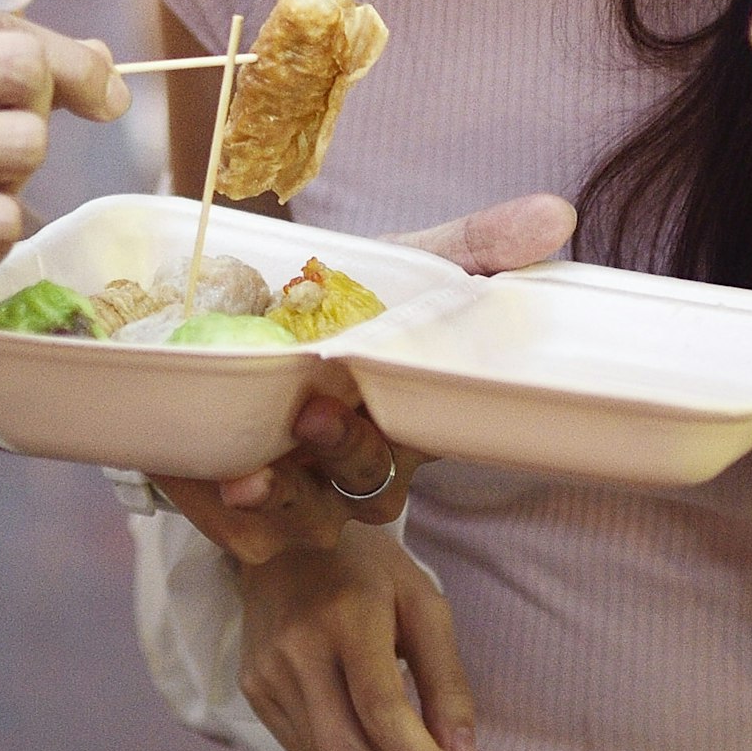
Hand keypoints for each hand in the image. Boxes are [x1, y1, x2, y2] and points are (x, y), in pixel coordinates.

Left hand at [155, 193, 573, 563]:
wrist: (239, 301)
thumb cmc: (339, 293)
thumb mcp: (405, 261)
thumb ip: (477, 244)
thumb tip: (556, 215)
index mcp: (404, 419)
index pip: (414, 450)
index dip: (393, 440)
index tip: (364, 402)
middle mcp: (356, 465)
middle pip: (366, 489)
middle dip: (341, 459)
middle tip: (312, 417)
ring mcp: (298, 489)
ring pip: (302, 524)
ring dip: (279, 504)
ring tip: (246, 476)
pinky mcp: (234, 503)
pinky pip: (237, 535)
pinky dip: (220, 516)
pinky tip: (195, 480)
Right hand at [237, 523, 478, 750]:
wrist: (284, 534)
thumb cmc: (367, 568)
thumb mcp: (423, 604)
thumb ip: (447, 683)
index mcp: (349, 616)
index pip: (384, 714)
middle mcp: (298, 647)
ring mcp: (266, 669)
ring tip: (395, 739)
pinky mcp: (251, 685)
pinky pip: (303, 748)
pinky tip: (352, 718)